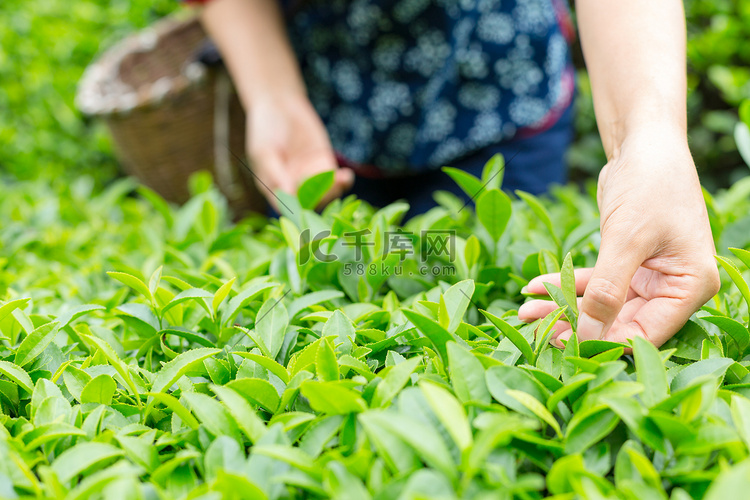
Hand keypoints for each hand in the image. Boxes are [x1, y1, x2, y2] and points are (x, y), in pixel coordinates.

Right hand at [247, 93, 353, 209]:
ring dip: (334, 190)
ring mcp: (310, 178)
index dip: (297, 209)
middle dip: (320, 197)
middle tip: (329, 187)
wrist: (281, 104)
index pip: (286, 207)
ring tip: (340, 178)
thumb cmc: (266, 128)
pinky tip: (346, 175)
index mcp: (273, 188)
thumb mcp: (264, 151)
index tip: (308, 204)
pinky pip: (336, 181)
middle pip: (309, 203)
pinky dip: (343, 181)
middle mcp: (293, 187)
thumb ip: (274, 173)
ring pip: (325, 194)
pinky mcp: (325, 166)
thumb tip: (287, 196)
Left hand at [518, 126, 719, 346]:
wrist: (644, 144)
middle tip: (533, 329)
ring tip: (524, 313)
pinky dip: (564, 285)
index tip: (563, 345)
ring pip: (601, 305)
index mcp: (690, 287)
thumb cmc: (649, 184)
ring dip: (563, 307)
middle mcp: (673, 287)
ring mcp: (649, 277)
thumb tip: (588, 336)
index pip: (647, 332)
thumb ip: (607, 290)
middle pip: (620, 322)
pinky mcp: (626, 264)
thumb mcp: (627, 239)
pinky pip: (592, 283)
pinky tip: (533, 288)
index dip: (605, 342)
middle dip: (574, 325)